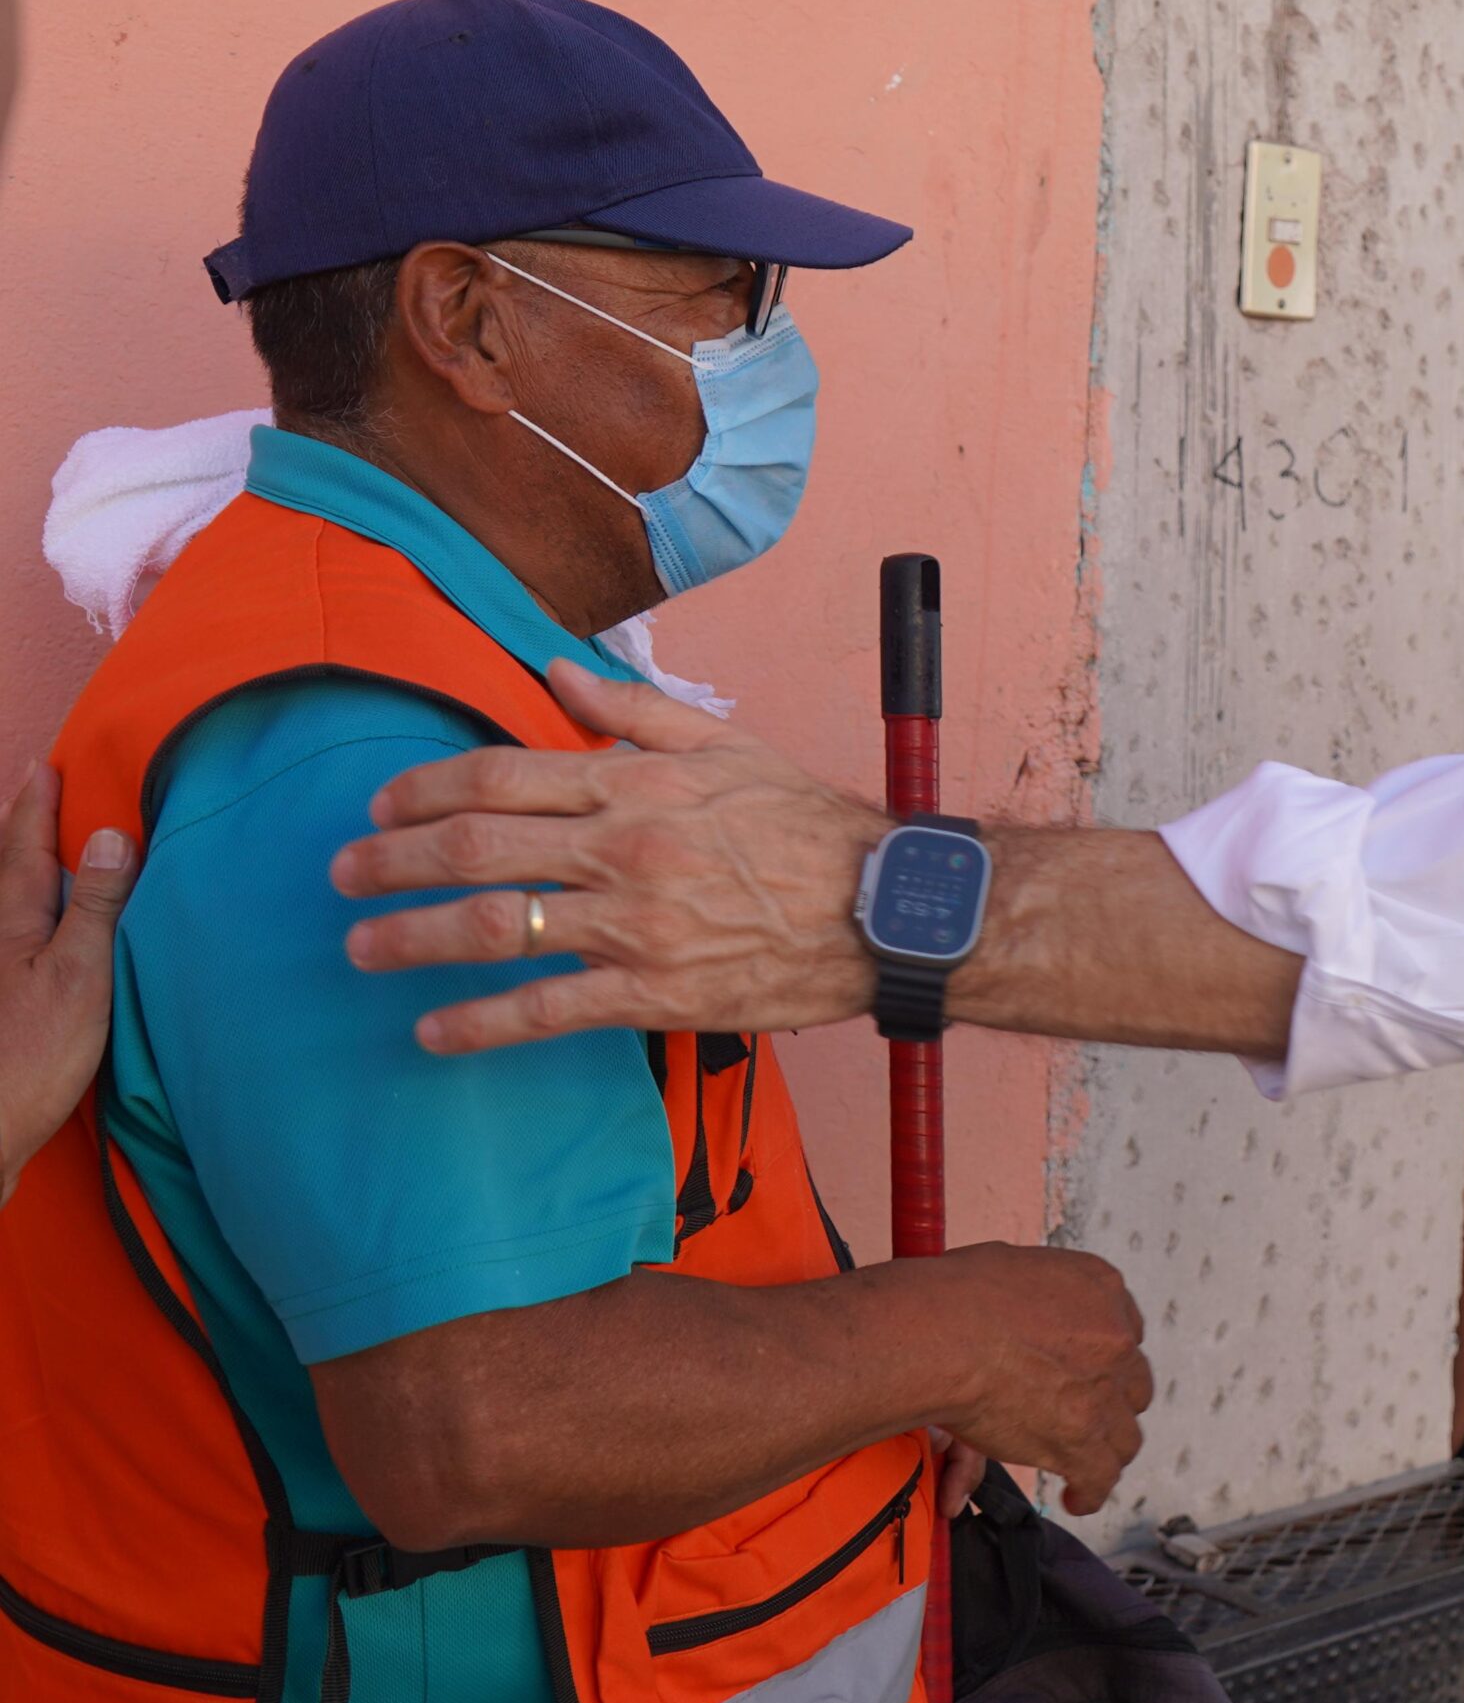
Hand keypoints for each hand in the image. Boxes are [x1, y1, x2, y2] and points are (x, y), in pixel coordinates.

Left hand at [0, 767, 137, 1205]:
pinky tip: (35, 930)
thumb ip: (96, 907)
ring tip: (28, 844)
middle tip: (30, 789)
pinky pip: (10, 937)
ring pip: (2, 905)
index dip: (36, 807)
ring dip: (15, 869)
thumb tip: (110, 835)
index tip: (45, 765)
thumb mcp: (79, 976)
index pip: (24, 849)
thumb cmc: (30, 1057)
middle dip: (17, 828)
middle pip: (2, 871)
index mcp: (13, 924)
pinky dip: (22, 914)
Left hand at [331, 662, 888, 1053]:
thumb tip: (556, 670)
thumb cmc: (806, 825)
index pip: (500, 775)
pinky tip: (433, 1032)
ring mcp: (635, 926)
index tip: (380, 808)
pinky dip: (478, 1024)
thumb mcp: (726, 746)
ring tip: (363, 947)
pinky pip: (546, 1012)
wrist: (881, 910)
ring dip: (413, 938)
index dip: (423, 790)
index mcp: (636, 783)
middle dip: (392, 861)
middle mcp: (625, 849)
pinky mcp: (653, 995)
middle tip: (343, 875)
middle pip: (477, 848)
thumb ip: (634, 709)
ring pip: (496, 929)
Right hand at [910, 1242, 1151, 1516]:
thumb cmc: (955, 1295)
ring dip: (1104, 1450)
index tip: (1088, 1373)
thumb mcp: (1014, 1265)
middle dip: (1111, 1403)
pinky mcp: (1082, 1441)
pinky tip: (1075, 1496)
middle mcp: (1114, 1338)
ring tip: (1083, 1463)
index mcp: (1101, 1288)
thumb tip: (1025, 1304)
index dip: (1104, 1359)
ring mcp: (1103, 1392)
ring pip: (1124, 1435)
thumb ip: (1039, 1292)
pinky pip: (1101, 1477)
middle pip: (1131, 1384)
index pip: (1125, 1330)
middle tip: (1084, 1416)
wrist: (941, 1334)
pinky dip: (1090, 1491)